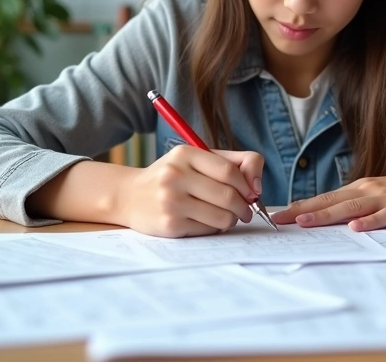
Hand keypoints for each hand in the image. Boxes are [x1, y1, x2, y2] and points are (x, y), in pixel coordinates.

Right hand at [116, 145, 263, 237]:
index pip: (229, 171)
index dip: (247, 185)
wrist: (129, 196)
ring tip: (226, 216)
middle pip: (228, 196)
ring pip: (221, 217)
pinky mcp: (169, 225)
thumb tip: (256, 187)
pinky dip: (214, 228)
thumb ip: (231, 163)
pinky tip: (206, 222)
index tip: (252, 193)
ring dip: (231, 220)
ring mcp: (171, 201)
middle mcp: (175, 176)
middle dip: (244, 207)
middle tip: (245, 211)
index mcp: (185, 154)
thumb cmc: (171, 177)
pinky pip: (207, 230)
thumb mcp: (195, 159)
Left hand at [271, 165, 385, 231]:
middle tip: (279, 219)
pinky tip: (355, 228)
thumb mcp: (382, 196)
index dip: (302, 205)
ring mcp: (385, 198)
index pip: (326, 197)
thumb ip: (361, 205)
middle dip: (303, 210)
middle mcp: (368, 189)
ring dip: (326, 215)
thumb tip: (336, 219)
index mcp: (361, 188)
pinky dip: (369, 222)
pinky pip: (383, 217)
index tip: (280, 213)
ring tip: (305, 221)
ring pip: (350, 207)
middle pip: (331, 201)